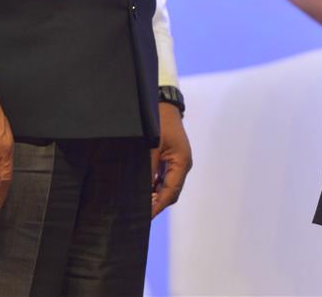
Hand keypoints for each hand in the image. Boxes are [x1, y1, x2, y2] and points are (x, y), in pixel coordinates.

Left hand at [150, 102, 191, 218]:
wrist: (163, 103)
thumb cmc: (159, 123)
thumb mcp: (152, 147)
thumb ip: (148, 170)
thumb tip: (142, 192)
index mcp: (182, 163)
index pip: (171, 192)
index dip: (158, 206)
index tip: (145, 218)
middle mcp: (182, 165)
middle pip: (171, 192)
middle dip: (157, 204)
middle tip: (139, 215)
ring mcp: (178, 161)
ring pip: (168, 186)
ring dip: (155, 195)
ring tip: (139, 205)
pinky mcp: (171, 158)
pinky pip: (164, 177)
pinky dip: (155, 186)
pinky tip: (143, 189)